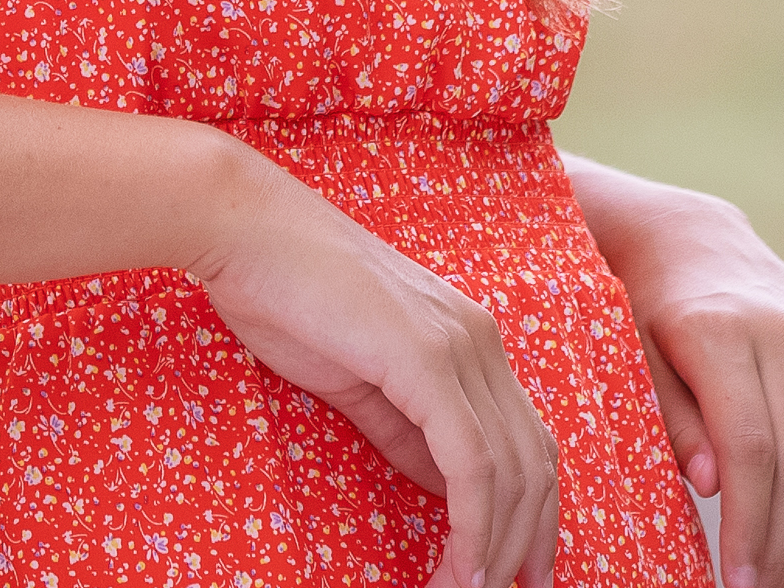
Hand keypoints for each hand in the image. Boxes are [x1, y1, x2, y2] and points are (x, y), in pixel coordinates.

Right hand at [178, 138, 561, 587]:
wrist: (247, 229)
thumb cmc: (288, 295)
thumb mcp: (358, 378)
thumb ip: (404, 427)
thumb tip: (438, 485)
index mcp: (469, 339)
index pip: (527, 439)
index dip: (533, 511)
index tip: (520, 570)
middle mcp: (480, 339)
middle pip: (536, 460)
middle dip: (531, 541)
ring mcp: (459, 346)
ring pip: (512, 469)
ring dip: (497, 547)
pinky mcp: (428, 359)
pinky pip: (472, 461)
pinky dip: (475, 523)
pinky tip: (460, 567)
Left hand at [592, 178, 783, 587]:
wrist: (694, 243)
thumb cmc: (649, 309)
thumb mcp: (634, 358)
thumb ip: (673, 420)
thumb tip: (716, 485)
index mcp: (722, 329)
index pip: (752, 448)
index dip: (748, 525)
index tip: (733, 581)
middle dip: (779, 544)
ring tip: (782, 574)